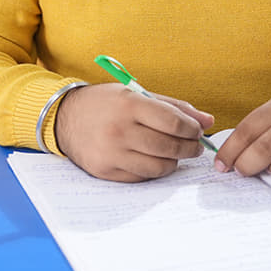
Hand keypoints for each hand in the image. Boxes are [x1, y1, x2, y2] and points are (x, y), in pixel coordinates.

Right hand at [54, 83, 213, 181]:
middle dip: (189, 148)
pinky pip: (141, 177)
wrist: (63, 117)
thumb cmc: (104, 103)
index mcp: (128, 105)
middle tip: (194, 146)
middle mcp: (119, 130)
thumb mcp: (134, 94)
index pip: (173, 122)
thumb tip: (207, 120)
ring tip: (175, 153)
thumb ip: (172, 106)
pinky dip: (154, 170)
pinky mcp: (105, 171)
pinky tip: (154, 160)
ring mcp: (111, 153)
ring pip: (159, 166)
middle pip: (169, 146)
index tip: (196, 130)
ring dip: (174, 161)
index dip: (192, 129)